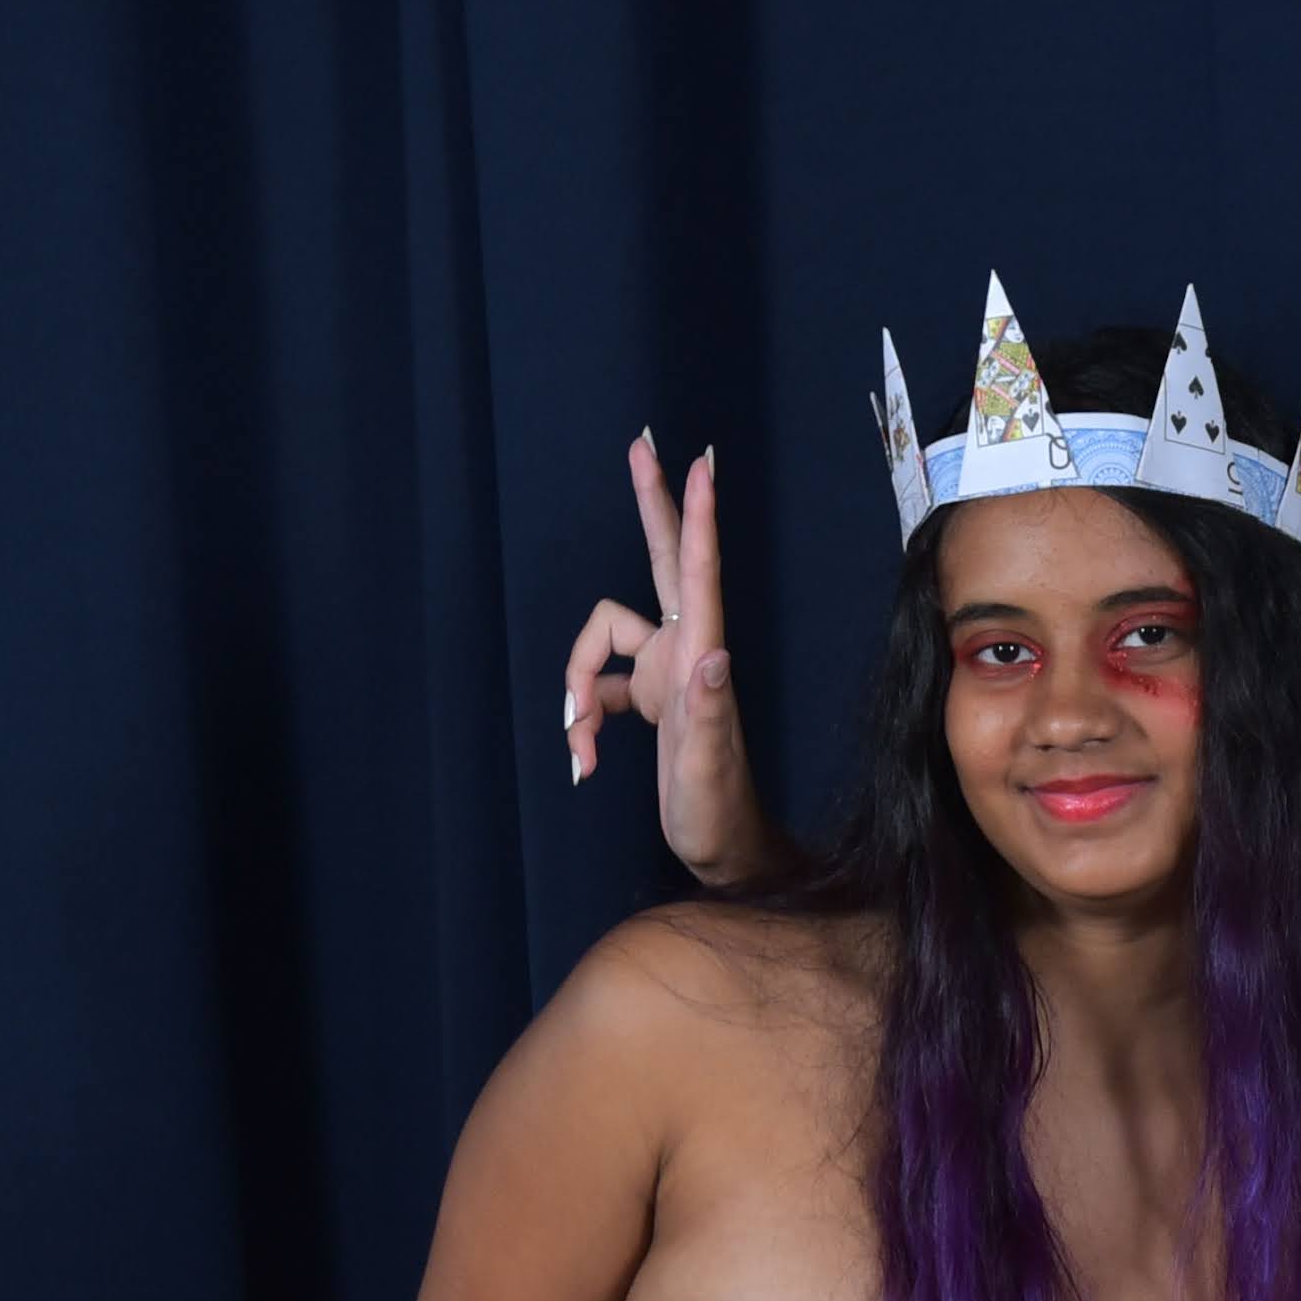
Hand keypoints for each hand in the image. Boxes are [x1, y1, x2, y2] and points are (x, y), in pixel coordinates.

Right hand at [561, 431, 776, 885]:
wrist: (725, 852)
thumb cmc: (721, 816)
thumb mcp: (709, 771)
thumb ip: (709, 713)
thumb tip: (711, 656)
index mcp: (700, 660)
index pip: (697, 577)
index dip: (695, 521)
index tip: (698, 467)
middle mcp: (684, 654)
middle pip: (660, 564)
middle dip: (650, 509)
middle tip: (641, 448)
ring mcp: (664, 673)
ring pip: (599, 641)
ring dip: (576, 688)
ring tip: (582, 747)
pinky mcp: (647, 698)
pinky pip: (595, 688)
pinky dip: (580, 719)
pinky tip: (585, 761)